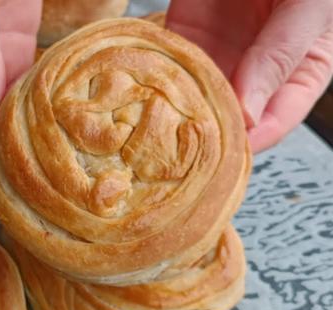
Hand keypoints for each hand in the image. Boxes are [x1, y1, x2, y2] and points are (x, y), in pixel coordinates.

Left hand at [166, 0, 332, 151]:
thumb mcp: (308, 7)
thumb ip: (280, 55)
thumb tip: (248, 110)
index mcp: (297, 73)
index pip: (273, 121)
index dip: (249, 140)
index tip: (223, 151)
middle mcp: (254, 72)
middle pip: (228, 117)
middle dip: (205, 133)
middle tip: (179, 150)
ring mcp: (218, 55)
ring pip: (194, 97)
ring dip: (175, 113)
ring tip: (156, 128)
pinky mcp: (186, 37)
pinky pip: (169, 65)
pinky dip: (156, 79)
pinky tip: (145, 94)